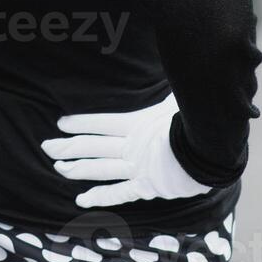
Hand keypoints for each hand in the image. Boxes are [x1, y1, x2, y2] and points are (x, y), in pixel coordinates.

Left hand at [40, 93, 212, 206]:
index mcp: (138, 124)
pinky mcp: (147, 186)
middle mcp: (132, 146)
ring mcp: (138, 167)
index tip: (60, 124)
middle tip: (46, 147)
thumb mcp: (178, 99)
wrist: (215, 148)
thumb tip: (169, 62)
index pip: (100, 123)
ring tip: (58, 168)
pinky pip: (119, 193)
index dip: (80, 124)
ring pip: (100, 169)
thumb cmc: (199, 119)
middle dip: (68, 147)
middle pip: (93, 146)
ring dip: (77, 169)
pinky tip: (81, 199)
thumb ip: (166, 91)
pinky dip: (100, 196)